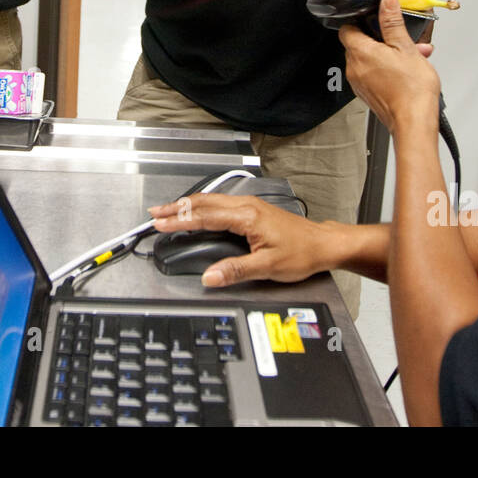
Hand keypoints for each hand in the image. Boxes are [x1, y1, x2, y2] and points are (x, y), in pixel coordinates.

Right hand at [147, 192, 335, 286]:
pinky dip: (201, 207)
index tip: (161, 224)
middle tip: (155, 214)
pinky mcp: (252, 210)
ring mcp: (249, 205)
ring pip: (211, 200)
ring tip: (168, 211)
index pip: (205, 216)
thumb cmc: (301, 253)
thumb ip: (235, 271)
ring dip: (187, 205)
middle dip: (177, 207)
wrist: (322, 244)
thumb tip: (210, 277)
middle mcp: (246, 206)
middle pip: (204, 202)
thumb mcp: (268, 267)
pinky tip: (195, 212)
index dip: (181, 220)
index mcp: (247, 217)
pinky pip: (219, 204)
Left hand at [339, 0, 439, 132]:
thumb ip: (392, 22)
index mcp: (360, 53)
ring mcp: (360, 83)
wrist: (414, 122)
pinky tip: (407, 70)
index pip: (347, 28)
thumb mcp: (405, 47)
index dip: (360, 20)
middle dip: (382, 38)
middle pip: (360, 44)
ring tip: (412, 56)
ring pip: (369, 59)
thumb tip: (386, 2)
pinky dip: (387, 68)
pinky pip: (373, 74)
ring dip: (388, 54)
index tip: (375, 18)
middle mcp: (354, 68)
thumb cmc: (411, 91)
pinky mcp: (368, 94)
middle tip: (402, 39)